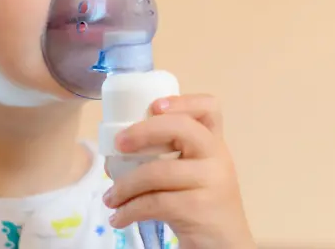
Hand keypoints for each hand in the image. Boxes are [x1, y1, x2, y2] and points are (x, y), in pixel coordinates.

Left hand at [102, 94, 255, 248]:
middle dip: (143, 131)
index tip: (154, 106)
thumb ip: (169, 155)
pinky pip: (155, 202)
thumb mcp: (192, 173)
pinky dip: (129, 210)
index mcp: (213, 143)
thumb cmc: (199, 203)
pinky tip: (119, 217)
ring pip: (159, 171)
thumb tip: (116, 152)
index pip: (209, 108)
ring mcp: (212, 182)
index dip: (182, 101)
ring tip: (110, 198)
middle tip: (118, 144)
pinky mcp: (199, 208)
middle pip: (183, 128)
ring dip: (125, 185)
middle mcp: (217, 157)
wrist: (224, 245)